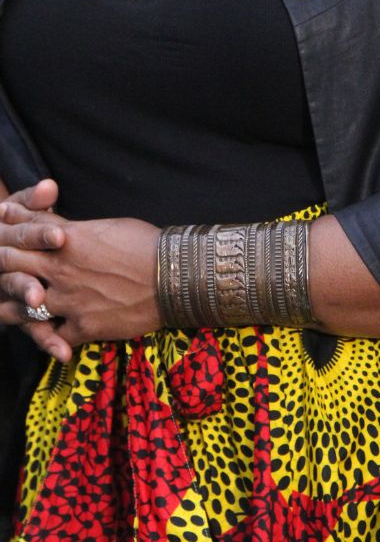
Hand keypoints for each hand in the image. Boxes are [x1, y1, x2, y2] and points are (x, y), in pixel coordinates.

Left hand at [0, 181, 158, 355]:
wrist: (177, 277)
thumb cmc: (147, 245)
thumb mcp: (107, 226)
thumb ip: (72, 227)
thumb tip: (56, 224)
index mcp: (65, 241)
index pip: (21, 234)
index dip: (8, 231)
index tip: (3, 228)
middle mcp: (59, 271)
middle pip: (9, 267)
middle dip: (2, 265)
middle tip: (1, 268)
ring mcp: (67, 302)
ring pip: (18, 309)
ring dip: (13, 307)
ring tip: (11, 306)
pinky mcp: (82, 328)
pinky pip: (52, 339)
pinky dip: (48, 339)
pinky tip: (49, 337)